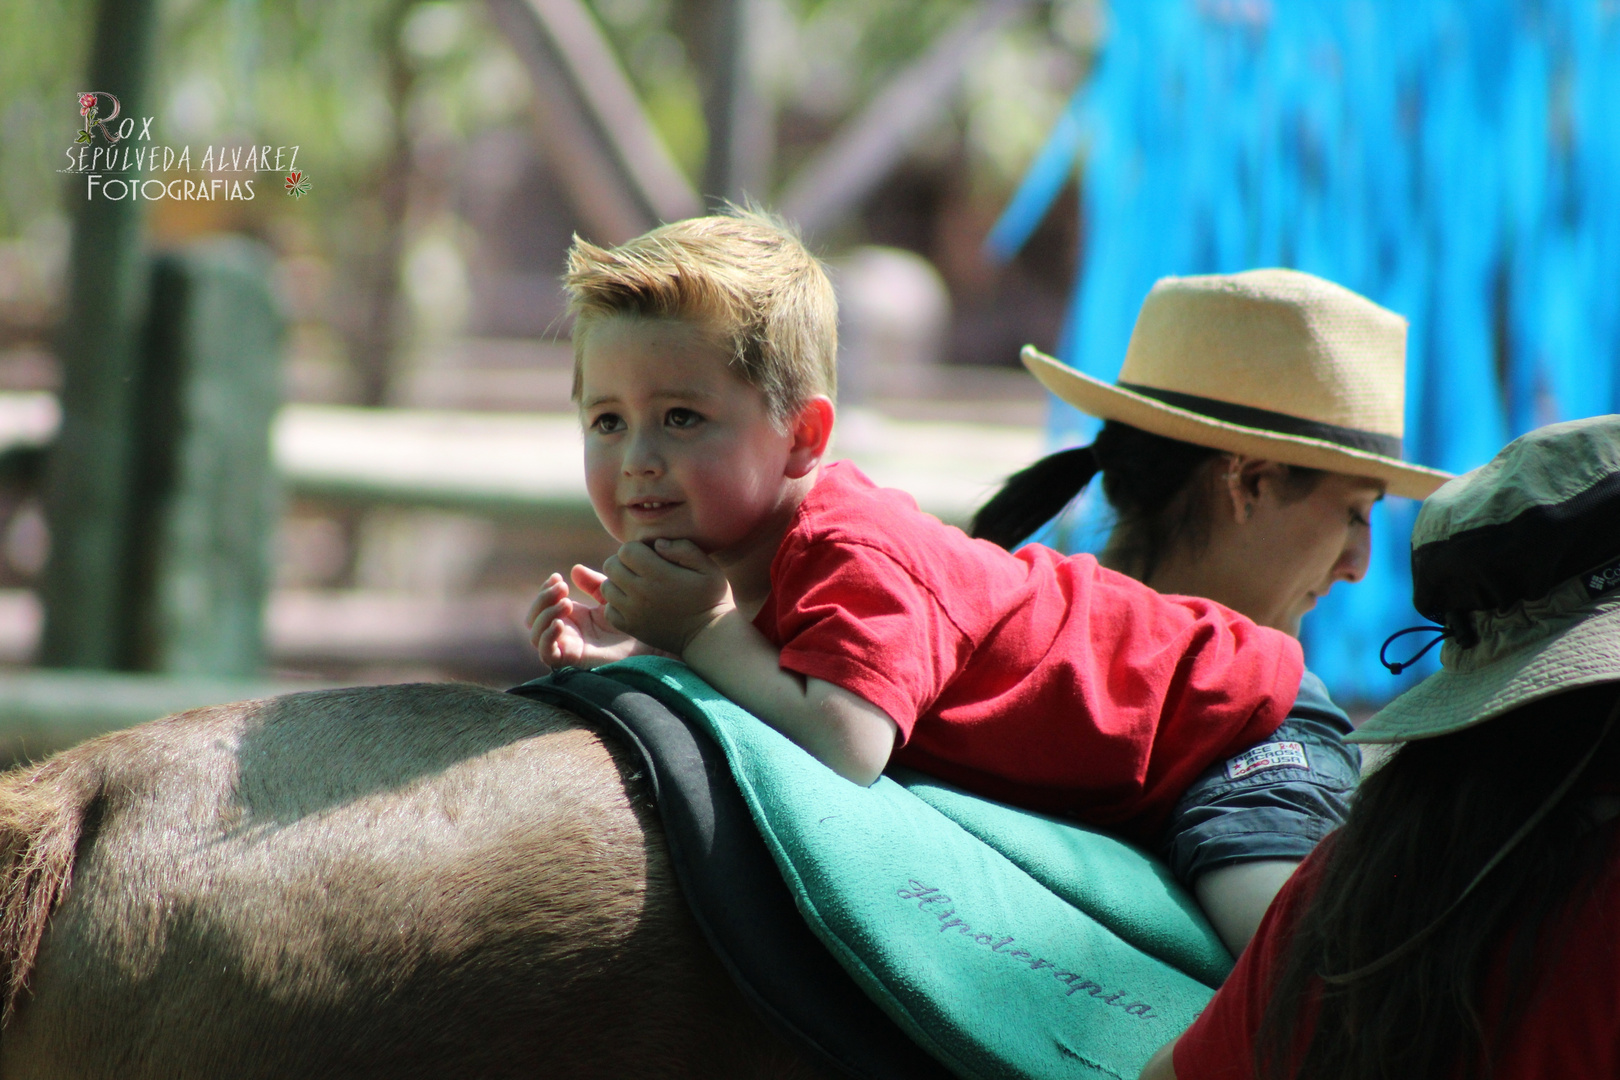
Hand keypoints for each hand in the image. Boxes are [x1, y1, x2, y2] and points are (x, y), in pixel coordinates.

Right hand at [525, 567, 656, 669]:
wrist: (649, 643)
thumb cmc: (632, 623)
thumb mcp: (610, 597)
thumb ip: (594, 584)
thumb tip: (574, 570)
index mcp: (572, 618)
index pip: (542, 605)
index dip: (545, 589)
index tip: (557, 577)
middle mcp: (566, 634)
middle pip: (533, 618)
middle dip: (542, 599)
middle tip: (562, 588)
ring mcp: (568, 648)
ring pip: (535, 635)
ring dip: (545, 615)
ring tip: (566, 603)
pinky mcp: (572, 661)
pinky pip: (547, 654)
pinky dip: (547, 637)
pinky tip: (560, 623)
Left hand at [600, 539, 734, 655]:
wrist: (707, 636)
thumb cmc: (711, 599)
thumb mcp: (708, 568)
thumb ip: (684, 549)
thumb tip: (657, 544)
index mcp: (658, 575)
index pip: (626, 550)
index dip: (637, 548)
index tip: (650, 555)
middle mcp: (641, 593)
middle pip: (611, 566)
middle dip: (624, 562)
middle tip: (641, 568)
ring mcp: (633, 612)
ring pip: (607, 587)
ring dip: (618, 582)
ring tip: (636, 585)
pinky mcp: (631, 628)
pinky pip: (609, 610)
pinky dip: (616, 605)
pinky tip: (634, 603)